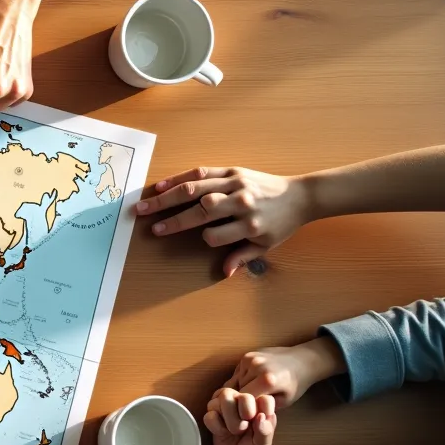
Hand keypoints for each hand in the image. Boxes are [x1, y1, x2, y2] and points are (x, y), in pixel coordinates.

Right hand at [134, 166, 314, 276]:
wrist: (300, 195)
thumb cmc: (280, 224)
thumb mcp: (265, 246)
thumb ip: (242, 258)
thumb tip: (223, 273)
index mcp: (250, 226)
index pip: (215, 235)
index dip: (206, 238)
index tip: (199, 238)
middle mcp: (241, 203)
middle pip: (200, 211)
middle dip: (172, 219)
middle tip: (147, 224)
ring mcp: (235, 184)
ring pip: (195, 190)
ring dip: (167, 197)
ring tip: (144, 204)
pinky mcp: (232, 171)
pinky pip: (201, 173)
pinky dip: (180, 178)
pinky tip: (161, 185)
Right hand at [204, 388, 275, 444]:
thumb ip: (265, 431)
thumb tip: (261, 416)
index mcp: (259, 408)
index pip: (260, 394)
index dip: (258, 405)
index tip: (257, 420)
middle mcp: (243, 406)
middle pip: (235, 391)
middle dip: (240, 410)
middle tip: (244, 427)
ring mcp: (226, 411)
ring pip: (221, 397)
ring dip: (228, 417)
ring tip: (233, 431)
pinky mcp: (213, 420)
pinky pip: (209, 414)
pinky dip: (215, 425)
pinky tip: (222, 433)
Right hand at [224, 337, 345, 407]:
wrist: (302, 361)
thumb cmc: (295, 384)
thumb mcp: (283, 402)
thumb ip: (263, 407)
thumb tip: (244, 412)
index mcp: (267, 379)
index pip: (244, 399)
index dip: (246, 408)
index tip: (252, 412)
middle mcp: (256, 365)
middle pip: (238, 390)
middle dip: (244, 398)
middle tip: (256, 401)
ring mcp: (250, 358)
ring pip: (236, 381)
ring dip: (242, 388)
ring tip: (258, 389)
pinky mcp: (247, 355)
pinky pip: (238, 373)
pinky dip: (243, 379)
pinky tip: (256, 379)